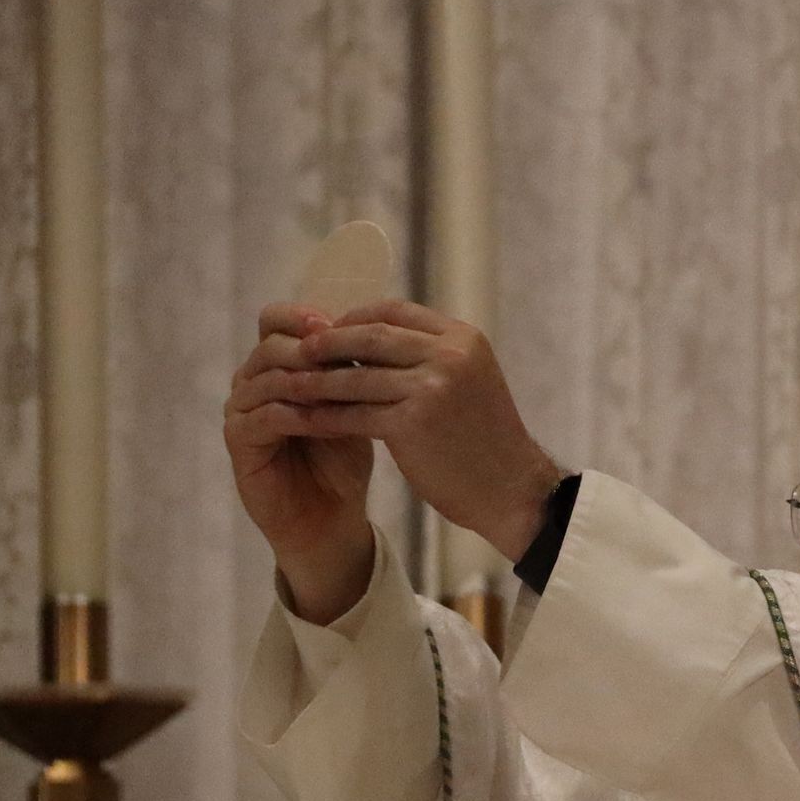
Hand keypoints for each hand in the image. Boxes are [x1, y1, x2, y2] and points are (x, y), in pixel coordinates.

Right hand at [224, 304, 373, 622]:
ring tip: (339, 383)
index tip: (340, 324)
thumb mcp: (354, 405)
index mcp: (277, 365)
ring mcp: (241, 412)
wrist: (333, 517)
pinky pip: (259, 418)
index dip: (303, 317)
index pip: (275, 320)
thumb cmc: (345, 459)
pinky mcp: (239, 445)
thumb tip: (381, 323)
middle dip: (309, 347)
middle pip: (270, 344)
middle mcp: (252, 381)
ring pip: (264, 378)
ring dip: (304, 378)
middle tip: (341, 353)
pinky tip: (320, 419)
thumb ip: (353, 367)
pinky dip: (291, 415)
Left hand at [277, 301, 560, 560]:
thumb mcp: (469, 381)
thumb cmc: (487, 440)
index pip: (394, 311)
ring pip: (355, 376)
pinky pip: (353, 414)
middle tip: (295, 351)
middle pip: (369, 335)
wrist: (512, 490)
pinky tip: (303, 420)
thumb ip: (431, 356)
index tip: (328, 331)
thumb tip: (374, 338)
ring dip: (315, 381)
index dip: (354, 318)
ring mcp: (432, 388)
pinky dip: (324, 416)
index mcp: (463, 338)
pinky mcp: (413, 424)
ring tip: (287, 386)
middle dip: (327, 342)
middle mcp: (449, 355)